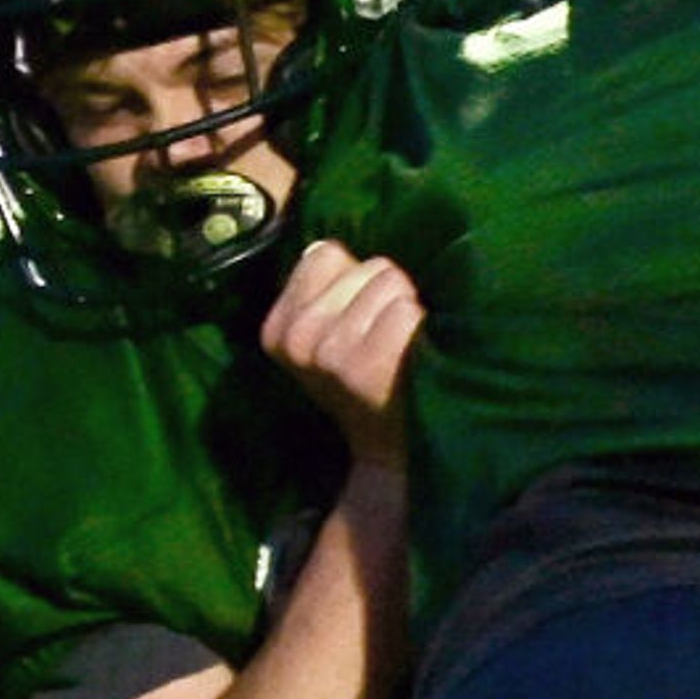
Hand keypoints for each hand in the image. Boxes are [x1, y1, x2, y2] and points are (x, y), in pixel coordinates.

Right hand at [261, 240, 422, 464]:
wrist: (391, 450)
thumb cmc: (370, 380)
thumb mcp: (329, 335)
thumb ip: (326, 288)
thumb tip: (325, 248)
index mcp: (279, 329)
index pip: (325, 254)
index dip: (356, 280)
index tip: (359, 319)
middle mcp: (297, 340)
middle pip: (367, 267)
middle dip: (386, 295)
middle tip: (386, 341)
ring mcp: (327, 355)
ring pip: (390, 283)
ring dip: (407, 311)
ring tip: (400, 350)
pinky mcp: (363, 368)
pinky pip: (406, 312)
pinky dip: (421, 330)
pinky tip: (413, 361)